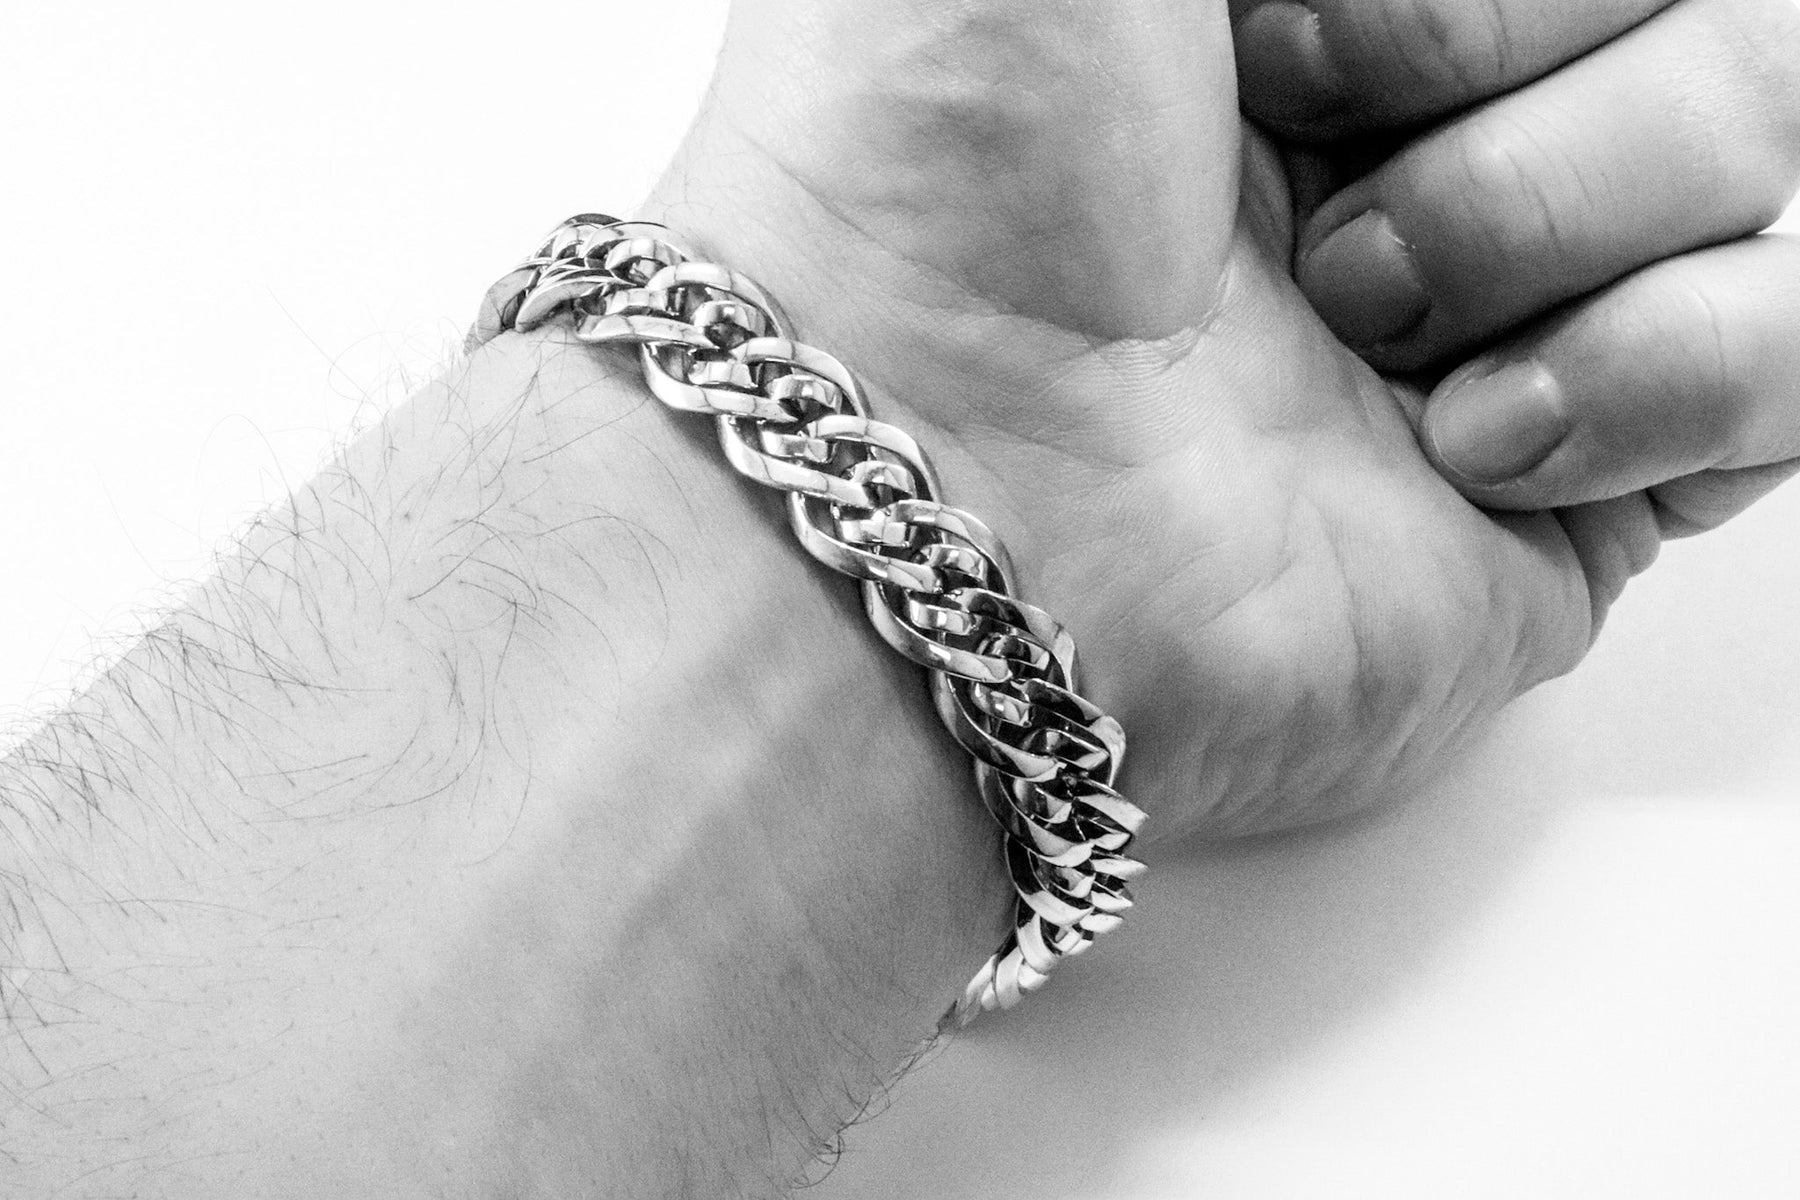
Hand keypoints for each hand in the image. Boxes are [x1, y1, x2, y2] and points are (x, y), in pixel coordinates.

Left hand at [645, 0, 1799, 838]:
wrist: (936, 494)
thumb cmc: (948, 163)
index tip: (1279, 36)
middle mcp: (1429, 125)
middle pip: (1704, 2)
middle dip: (1504, 42)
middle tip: (1305, 165)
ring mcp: (1523, 303)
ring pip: (1769, 141)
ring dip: (1554, 206)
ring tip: (1356, 317)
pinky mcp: (1586, 484)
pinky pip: (1795, 349)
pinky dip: (1663, 366)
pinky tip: (1469, 434)